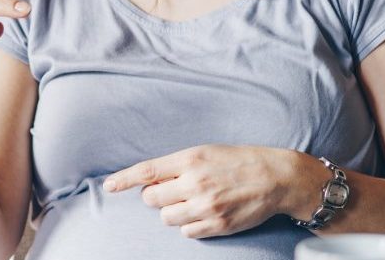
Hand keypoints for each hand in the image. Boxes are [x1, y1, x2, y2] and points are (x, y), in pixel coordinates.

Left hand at [103, 144, 306, 238]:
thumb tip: (148, 182)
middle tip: (174, 190)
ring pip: (167, 218)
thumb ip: (176, 165)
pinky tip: (203, 212)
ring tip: (191, 201)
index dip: (124, 179)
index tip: (109, 185)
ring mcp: (207, 206)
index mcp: (190, 159)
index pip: (148, 171)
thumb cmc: (236, 161)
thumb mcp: (204, 152)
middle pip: (152, 199)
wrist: (275, 178)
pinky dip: (189, 224)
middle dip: (157, 196)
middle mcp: (195, 183)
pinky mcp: (218, 225)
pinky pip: (186, 231)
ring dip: (172, 212)